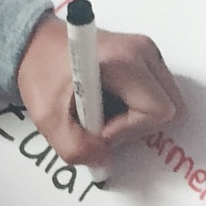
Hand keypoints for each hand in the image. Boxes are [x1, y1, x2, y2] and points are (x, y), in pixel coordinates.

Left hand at [17, 13, 183, 165]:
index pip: (158, 111)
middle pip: (170, 108)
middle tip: (102, 124)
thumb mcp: (49, 118)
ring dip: (135, 119)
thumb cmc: (41, 73)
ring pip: (165, 104)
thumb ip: (77, 149)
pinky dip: (135, 109)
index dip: (130, 130)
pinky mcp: (146, 59)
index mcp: (124, 59)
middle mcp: (143, 51)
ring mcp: (148, 53)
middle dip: (137, 127)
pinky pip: (156, 96)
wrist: (36, 45)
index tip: (99, 127)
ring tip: (101, 112)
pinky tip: (108, 103)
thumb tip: (105, 160)